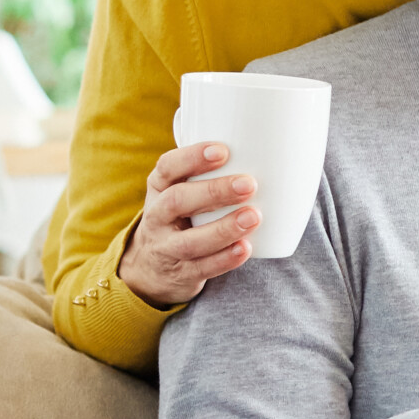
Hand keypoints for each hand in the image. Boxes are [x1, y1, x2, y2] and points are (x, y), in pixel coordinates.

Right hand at [117, 143, 259, 308]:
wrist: (151, 268)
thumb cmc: (183, 215)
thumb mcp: (183, 189)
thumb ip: (211, 171)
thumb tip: (266, 144)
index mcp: (160, 187)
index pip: (167, 167)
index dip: (192, 157)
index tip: (223, 151)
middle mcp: (157, 216)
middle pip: (177, 201)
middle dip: (214, 192)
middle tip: (249, 185)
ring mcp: (166, 247)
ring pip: (189, 241)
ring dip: (223, 229)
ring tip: (253, 217)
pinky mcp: (181, 274)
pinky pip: (201, 268)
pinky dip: (224, 259)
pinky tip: (245, 248)